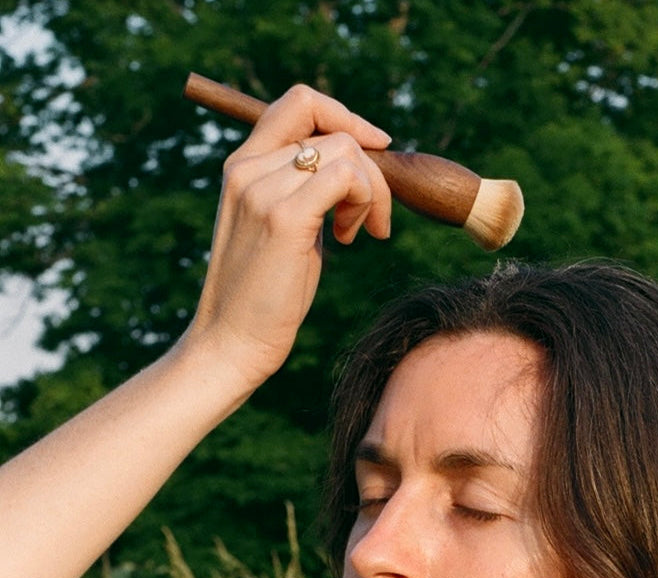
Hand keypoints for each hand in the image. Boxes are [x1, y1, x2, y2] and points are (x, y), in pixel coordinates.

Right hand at [185, 84, 392, 390]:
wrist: (231, 343)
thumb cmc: (265, 296)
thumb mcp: (286, 230)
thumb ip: (307, 194)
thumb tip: (355, 172)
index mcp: (242, 166)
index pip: (300, 104)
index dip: (346, 117)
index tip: (376, 148)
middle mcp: (248, 168)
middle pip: (334, 131)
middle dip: (371, 172)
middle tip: (369, 222)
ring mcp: (263, 190)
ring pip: (346, 153)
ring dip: (371, 193)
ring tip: (357, 235)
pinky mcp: (284, 218)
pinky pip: (346, 178)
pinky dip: (365, 202)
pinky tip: (353, 238)